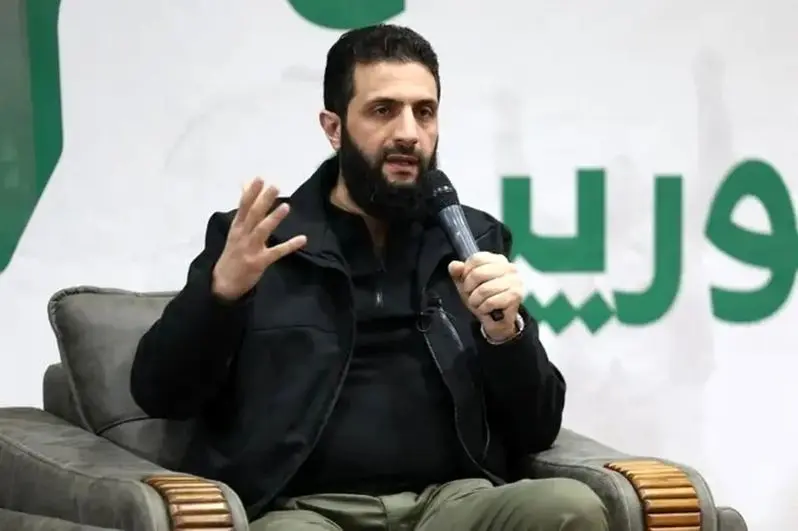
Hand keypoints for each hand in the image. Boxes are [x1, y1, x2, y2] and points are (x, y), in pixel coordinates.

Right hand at [212, 179, 306, 300]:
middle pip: (253, 215)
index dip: (251, 193)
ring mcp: (250, 249)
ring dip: (274, 219)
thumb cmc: (233, 252)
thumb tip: (245, 185)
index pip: (243, 207)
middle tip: (275, 186)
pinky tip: (302, 239)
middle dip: (263, 200)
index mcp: (237, 227)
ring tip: (286, 207)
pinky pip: (276, 252)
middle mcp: (242, 235)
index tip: (259, 179)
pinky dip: (289, 246)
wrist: (223, 282)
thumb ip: (245, 209)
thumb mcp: (236, 230)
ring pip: (262, 231)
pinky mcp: (259, 262)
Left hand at [448, 252, 523, 341]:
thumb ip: (458, 272)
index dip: (466, 272)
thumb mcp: (466, 283)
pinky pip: (491, 302)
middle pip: (478, 273)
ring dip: (475, 301)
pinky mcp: (516, 295)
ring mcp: (514, 281)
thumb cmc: (482, 298)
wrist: (496, 320)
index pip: (476, 259)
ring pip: (484, 290)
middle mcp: (509, 267)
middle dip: (469, 289)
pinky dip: (483, 308)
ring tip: (478, 303)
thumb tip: (455, 265)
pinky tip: (486, 309)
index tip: (467, 282)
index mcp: (497, 260)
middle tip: (472, 295)